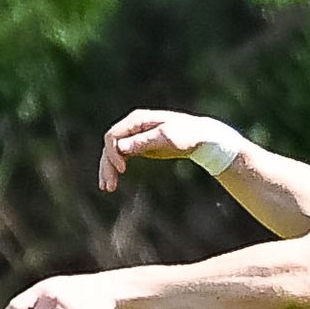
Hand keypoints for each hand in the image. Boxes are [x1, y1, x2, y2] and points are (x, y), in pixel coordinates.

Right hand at [98, 108, 242, 190]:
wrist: (202, 136)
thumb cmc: (187, 134)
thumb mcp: (166, 138)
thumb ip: (143, 141)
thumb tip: (120, 147)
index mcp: (137, 120)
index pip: (113, 136)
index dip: (113, 153)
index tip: (122, 170)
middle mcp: (132, 126)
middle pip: (111, 146)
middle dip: (107, 165)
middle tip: (108, 186)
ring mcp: (135, 136)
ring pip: (114, 153)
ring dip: (109, 169)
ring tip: (108, 188)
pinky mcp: (139, 146)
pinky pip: (122, 157)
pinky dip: (117, 168)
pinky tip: (114, 182)